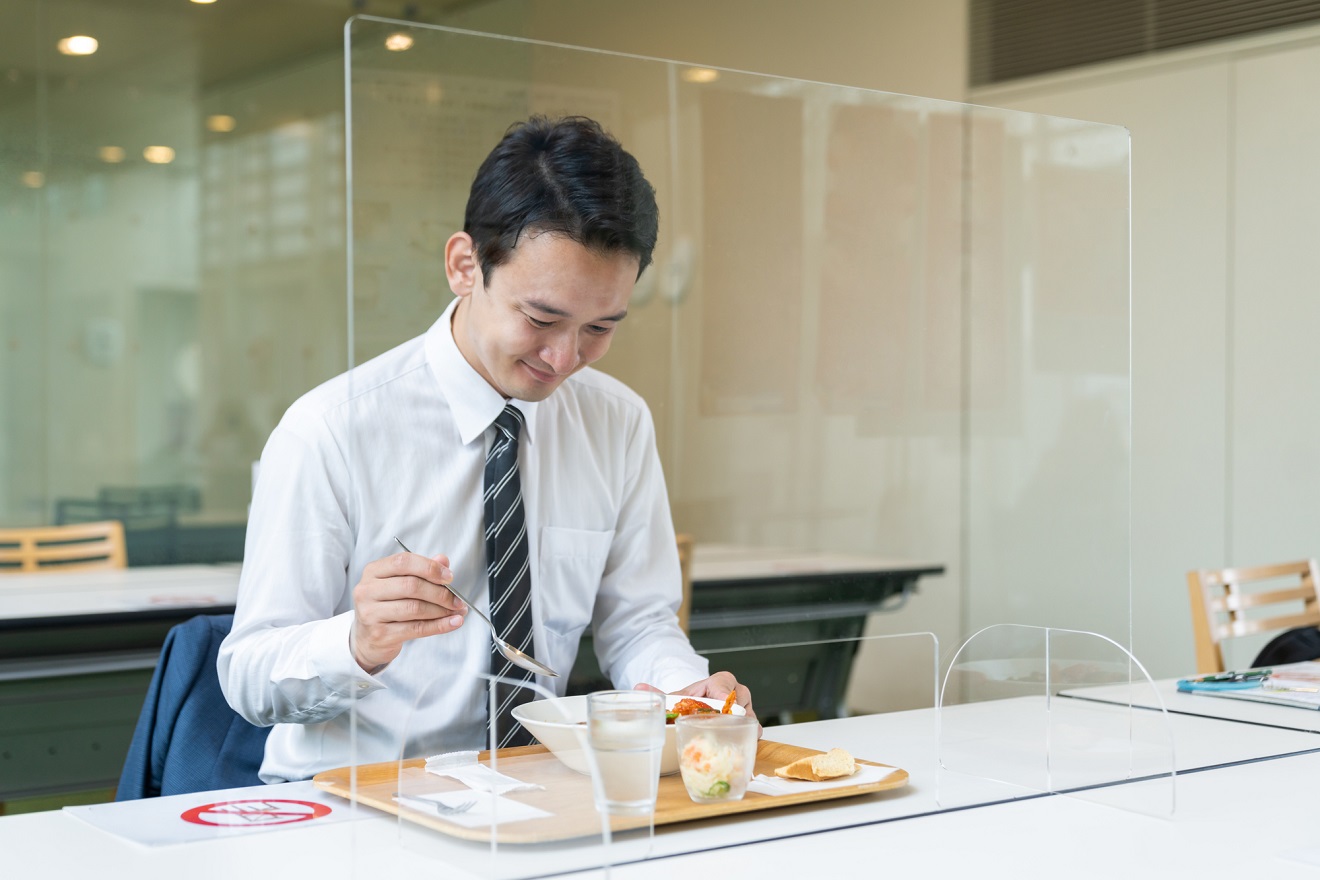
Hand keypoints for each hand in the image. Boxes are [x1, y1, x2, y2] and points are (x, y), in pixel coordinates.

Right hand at [350, 550, 465, 672]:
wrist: (366, 639)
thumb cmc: (388, 606)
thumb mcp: (400, 584)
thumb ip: (422, 571)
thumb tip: (443, 560)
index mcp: (374, 571)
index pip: (403, 562)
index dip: (430, 568)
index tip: (449, 577)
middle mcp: (368, 590)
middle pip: (411, 586)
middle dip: (440, 592)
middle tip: (457, 599)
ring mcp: (371, 613)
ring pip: (415, 608)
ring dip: (442, 610)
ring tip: (457, 611)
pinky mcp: (380, 635)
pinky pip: (416, 628)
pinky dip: (440, 625)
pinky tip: (454, 623)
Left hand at [636, 671, 759, 736]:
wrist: (702, 708)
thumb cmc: (692, 703)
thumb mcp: (677, 700)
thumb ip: (659, 695)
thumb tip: (639, 688)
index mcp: (720, 682)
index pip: (726, 684)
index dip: (723, 694)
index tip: (721, 705)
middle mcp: (736, 693)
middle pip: (741, 702)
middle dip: (731, 717)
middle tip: (718, 730)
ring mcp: (746, 709)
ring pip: (749, 719)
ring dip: (737, 731)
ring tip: (723, 742)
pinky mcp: (750, 724)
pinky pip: (753, 733)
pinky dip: (744, 741)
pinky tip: (731, 749)